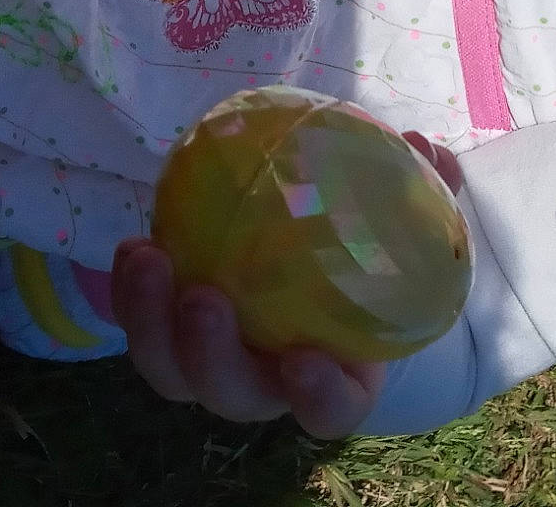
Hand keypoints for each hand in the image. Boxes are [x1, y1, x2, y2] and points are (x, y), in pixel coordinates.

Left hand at [111, 131, 463, 436]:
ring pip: (176, 371)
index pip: (332, 409)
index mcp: (339, 378)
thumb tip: (420, 145)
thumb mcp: (408, 228)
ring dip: (151, 324)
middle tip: (203, 297)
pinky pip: (148, 327)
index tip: (304, 361)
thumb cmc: (373, 257)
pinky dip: (133, 295)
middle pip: (234, 394)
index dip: (317, 396)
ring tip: (147, 259)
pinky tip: (136, 246)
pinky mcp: (178, 332)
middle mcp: (271, 385)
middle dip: (210, 357)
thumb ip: (422, 194)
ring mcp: (219, 363)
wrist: (326, 262)